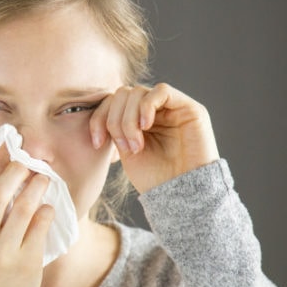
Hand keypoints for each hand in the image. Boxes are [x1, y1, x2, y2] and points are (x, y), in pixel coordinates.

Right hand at [0, 145, 54, 286]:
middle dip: (18, 169)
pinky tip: (47, 206)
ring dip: (36, 185)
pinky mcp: (26, 262)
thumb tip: (0, 174)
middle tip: (30, 160)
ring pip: (23, 206)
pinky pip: (40, 226)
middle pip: (0, 192)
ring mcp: (2, 252)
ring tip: (43, 177)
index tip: (8, 147)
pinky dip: (46, 210)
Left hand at [90, 83, 219, 193]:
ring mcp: (172, 107)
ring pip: (137, 92)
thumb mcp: (126, 151)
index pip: (112, 102)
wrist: (182, 196)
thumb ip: (116, 128)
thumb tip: (100, 111)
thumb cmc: (156, 179)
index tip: (96, 143)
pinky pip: (161, 90)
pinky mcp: (190, 108)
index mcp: (138, 119)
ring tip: (136, 146)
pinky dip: (146, 107)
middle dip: (114, 120)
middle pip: (122, 94)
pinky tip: (146, 127)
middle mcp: (155, 110)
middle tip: (123, 147)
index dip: (99, 118)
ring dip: (129, 119)